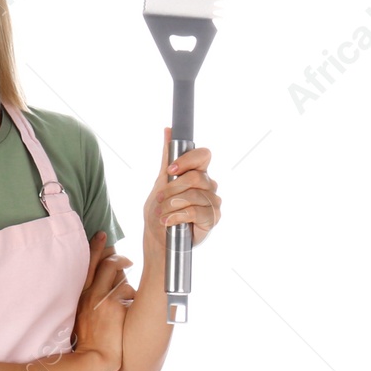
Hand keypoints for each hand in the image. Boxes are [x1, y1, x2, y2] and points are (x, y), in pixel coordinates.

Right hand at [71, 230, 135, 370]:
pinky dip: (130, 297)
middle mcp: (88, 294)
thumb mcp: (84, 318)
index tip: (101, 235)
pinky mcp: (112, 304)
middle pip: (104, 264)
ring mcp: (100, 297)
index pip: (87, 266)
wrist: (93, 359)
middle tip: (124, 256)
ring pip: (119, 276)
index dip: (95, 248)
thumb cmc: (91, 343)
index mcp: (80, 297)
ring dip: (125, 282)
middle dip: (116, 255)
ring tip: (127, 291)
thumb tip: (111, 283)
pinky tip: (129, 309)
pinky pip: (127, 290)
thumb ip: (93, 300)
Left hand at [143, 126, 220, 252]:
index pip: (203, 155)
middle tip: (159, 199)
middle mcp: (208, 186)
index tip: (170, 171)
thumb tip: (168, 130)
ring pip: (194, 195)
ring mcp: (213, 202)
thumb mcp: (159, 183)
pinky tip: (169, 222)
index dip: (188, 160)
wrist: (158, 240)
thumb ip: (166, 158)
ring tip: (163, 214)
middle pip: (195, 177)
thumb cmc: (159, 212)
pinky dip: (177, 217)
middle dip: (171, 189)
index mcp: (197, 174)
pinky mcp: (213, 219)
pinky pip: (197, 211)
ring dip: (171, 206)